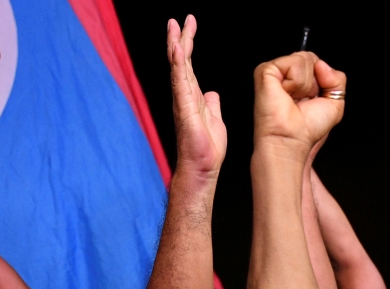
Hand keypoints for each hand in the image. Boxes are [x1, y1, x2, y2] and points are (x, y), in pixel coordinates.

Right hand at [168, 16, 225, 178]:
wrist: (202, 168)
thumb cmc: (207, 149)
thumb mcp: (215, 120)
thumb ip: (212, 104)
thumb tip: (212, 94)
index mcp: (193, 96)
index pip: (188, 65)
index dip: (188, 44)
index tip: (188, 25)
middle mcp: (184, 96)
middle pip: (180, 61)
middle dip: (179, 38)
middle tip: (178, 19)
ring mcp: (182, 101)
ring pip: (177, 68)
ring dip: (175, 46)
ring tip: (174, 27)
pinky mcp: (184, 108)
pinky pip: (180, 82)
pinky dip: (177, 65)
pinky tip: (176, 50)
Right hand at [253, 52, 345, 156]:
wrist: (291, 140)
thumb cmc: (306, 129)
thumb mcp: (335, 103)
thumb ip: (337, 78)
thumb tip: (322, 64)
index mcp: (299, 82)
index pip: (317, 63)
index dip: (322, 80)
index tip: (312, 100)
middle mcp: (286, 76)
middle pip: (311, 58)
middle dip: (314, 82)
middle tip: (301, 100)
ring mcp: (275, 72)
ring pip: (304, 59)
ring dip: (305, 84)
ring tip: (293, 99)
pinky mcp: (266, 71)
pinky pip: (293, 63)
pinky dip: (296, 82)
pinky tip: (286, 94)